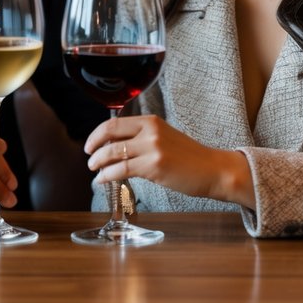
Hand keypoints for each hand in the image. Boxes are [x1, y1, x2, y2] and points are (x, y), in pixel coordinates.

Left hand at [84, 114, 254, 207]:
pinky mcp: (154, 166)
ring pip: (113, 153)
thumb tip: (115, 147)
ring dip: (98, 163)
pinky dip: (107, 176)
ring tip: (95, 171)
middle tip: (89, 158)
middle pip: (110, 133)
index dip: (97, 134)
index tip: (90, 144)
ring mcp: (152, 148)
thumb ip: (142, 139)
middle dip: (93, 147)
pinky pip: (121, 170)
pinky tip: (103, 180)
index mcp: (151, 121)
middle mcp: (150, 131)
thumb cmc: (190, 158)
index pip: (114, 122)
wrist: (213, 170)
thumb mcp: (164, 139)